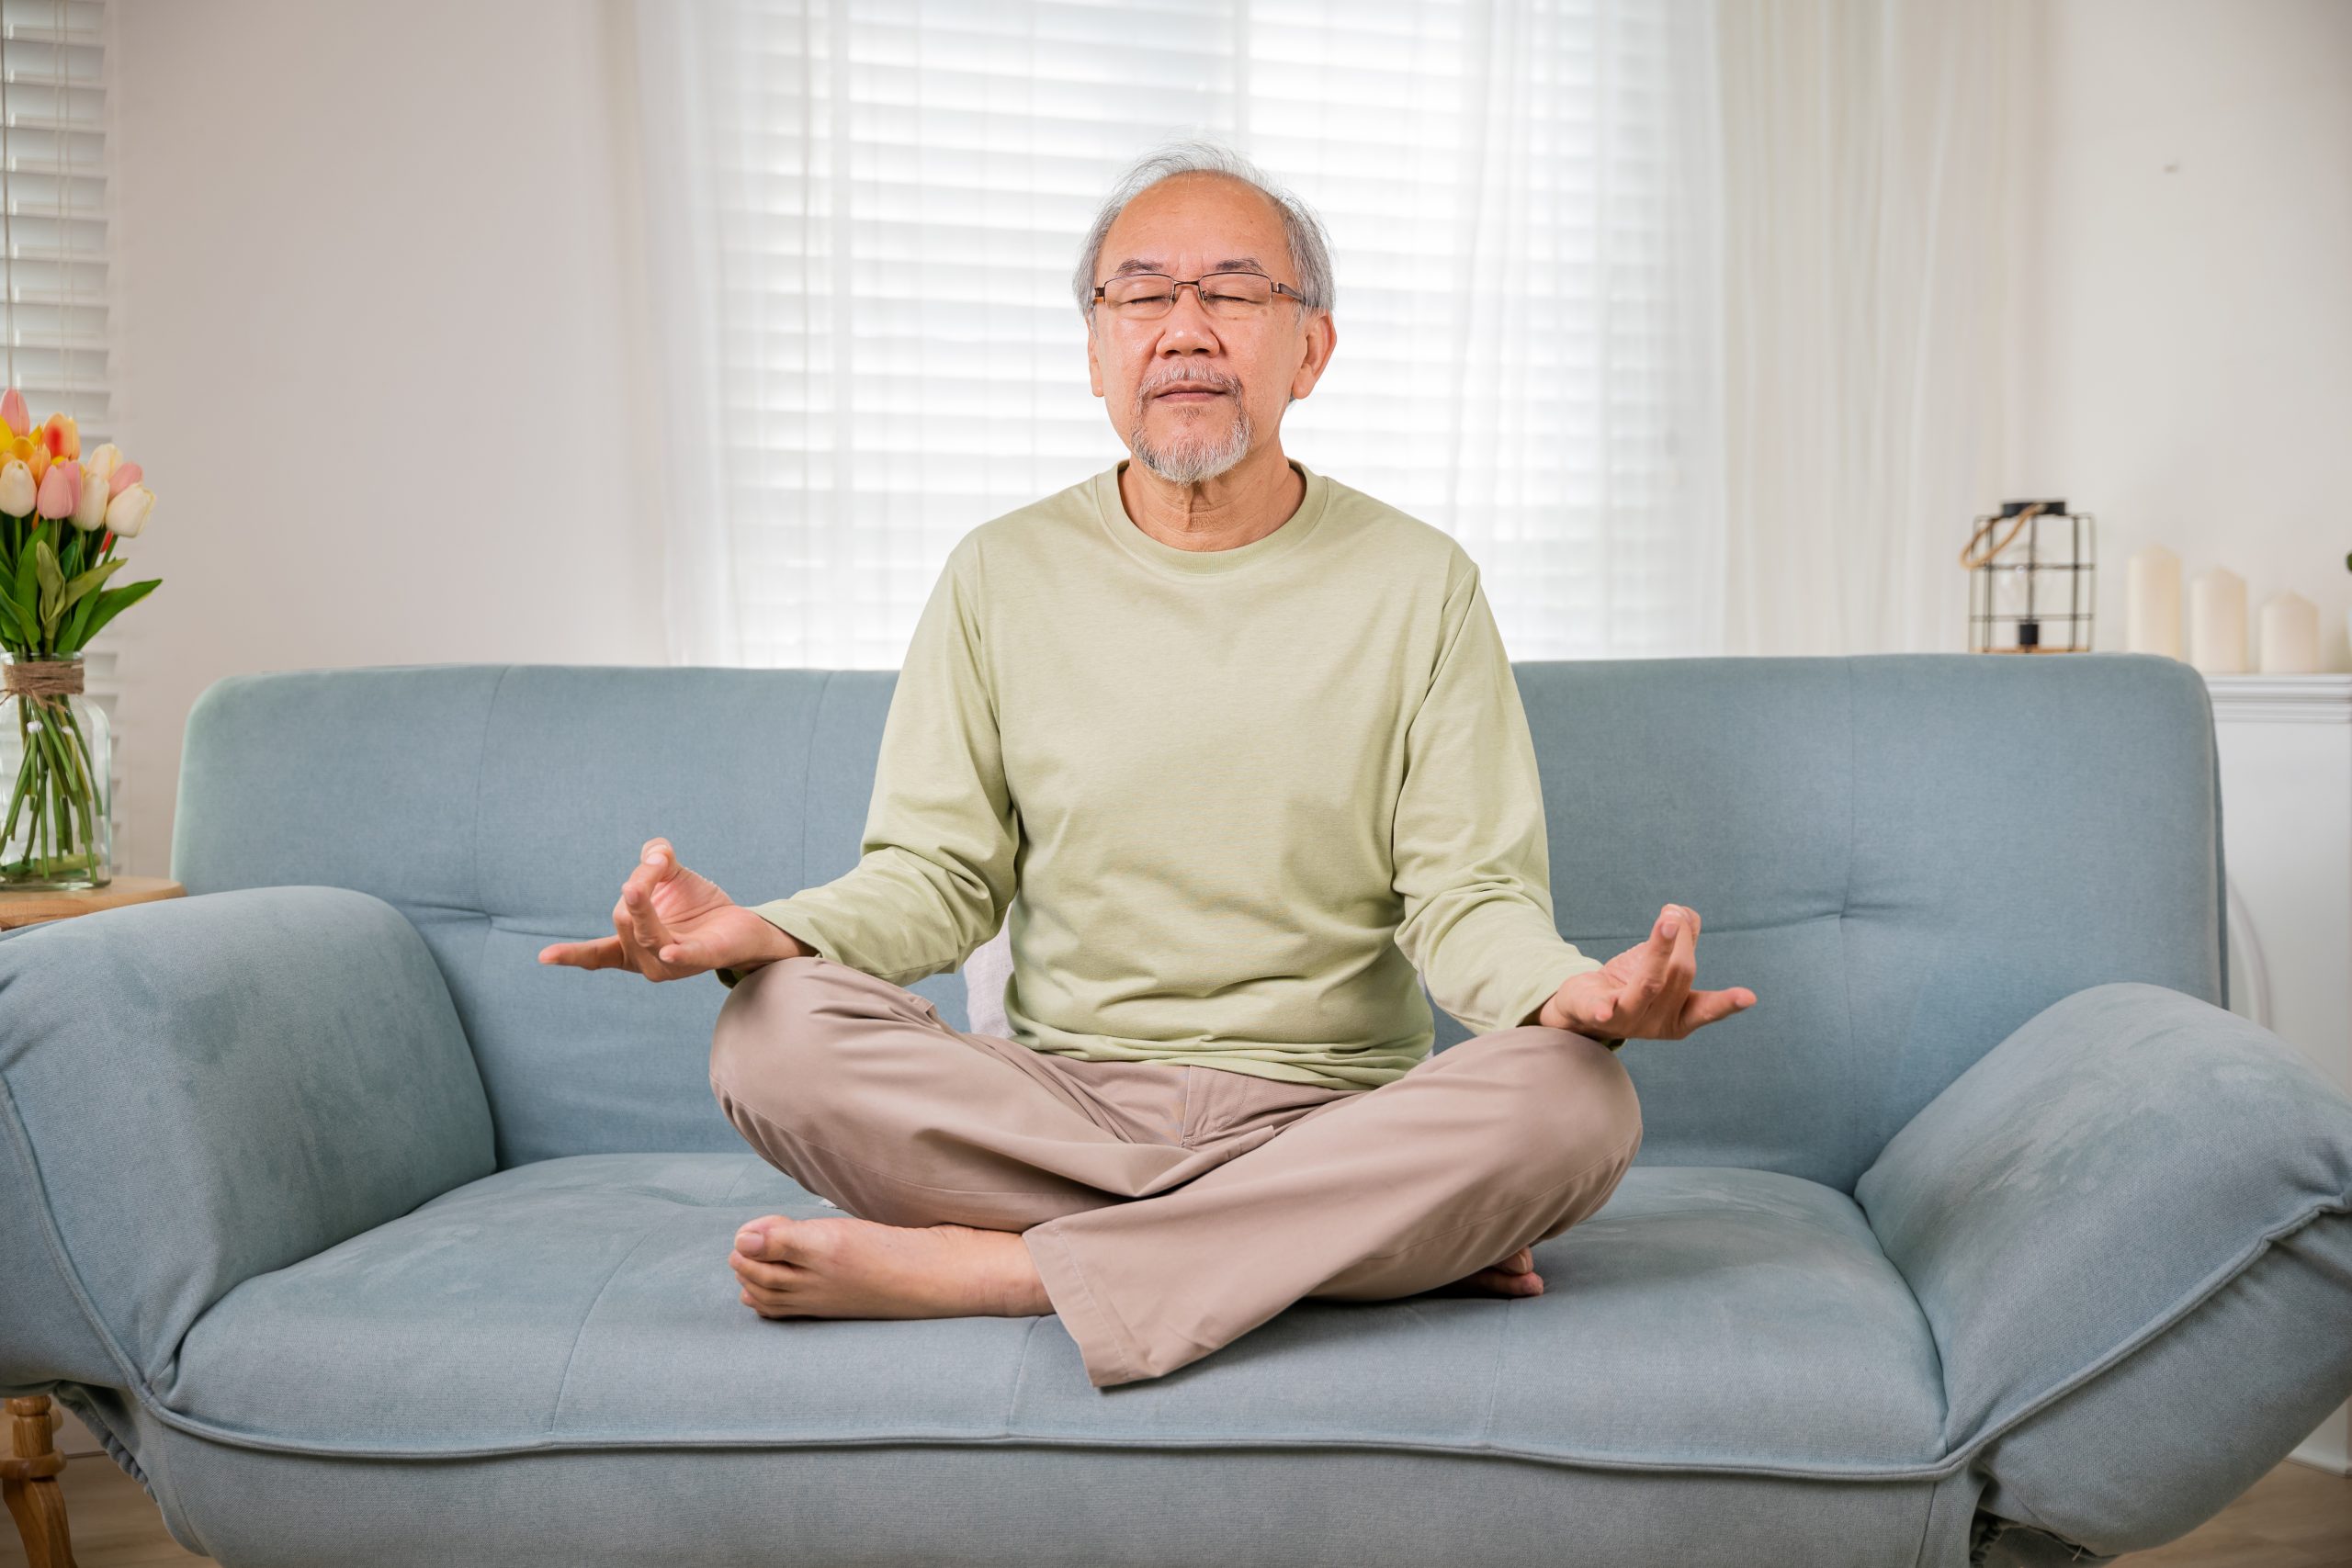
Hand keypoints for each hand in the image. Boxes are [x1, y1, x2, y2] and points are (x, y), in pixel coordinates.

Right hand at [536, 837, 811, 981]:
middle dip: (638, 884)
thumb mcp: (671, 876)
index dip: (571, 955)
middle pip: (625, 918)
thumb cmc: (699, 907)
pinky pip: (687, 956)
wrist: (745, 924)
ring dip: (642, 907)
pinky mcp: (704, 958)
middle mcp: (647, 961)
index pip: (597, 955)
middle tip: (658, 862)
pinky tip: (670, 952)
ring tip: (637, 886)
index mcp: (631, 947)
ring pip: (649, 933)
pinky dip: (678, 953)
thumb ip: (654, 859)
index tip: (542, 957)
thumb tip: (654, 854)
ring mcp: (673, 964)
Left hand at [1534, 903, 1754, 1041]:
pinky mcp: (1595, 1014)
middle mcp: (1656, 1023)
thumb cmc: (1630, 983)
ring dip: (1659, 951)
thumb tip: (1687, 913)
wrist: (1583, 1009)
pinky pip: (1602, 1010)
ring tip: (1669, 920)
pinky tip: (1603, 1010)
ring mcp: (1627, 1020)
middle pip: (1678, 976)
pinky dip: (1603, 1009)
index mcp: (1679, 1017)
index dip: (1726, 1003)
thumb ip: (1683, 939)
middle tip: (1673, 915)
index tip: (1748, 997)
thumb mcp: (1660, 963)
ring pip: (1648, 984)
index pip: (1705, 1009)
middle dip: (1681, 940)